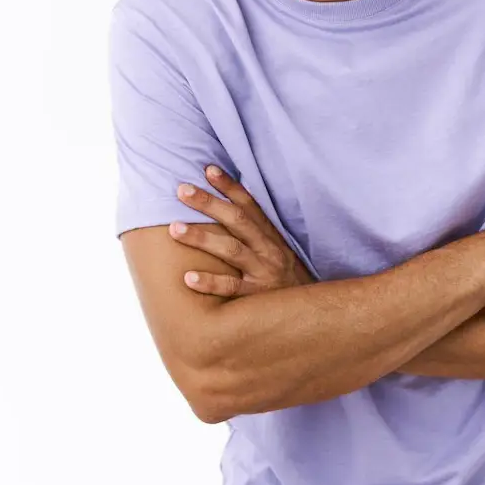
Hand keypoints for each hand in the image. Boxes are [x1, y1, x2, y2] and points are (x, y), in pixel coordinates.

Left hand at [172, 165, 314, 296]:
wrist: (310, 315)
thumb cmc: (285, 283)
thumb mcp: (278, 253)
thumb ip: (257, 235)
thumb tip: (228, 212)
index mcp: (271, 237)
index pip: (249, 205)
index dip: (230, 186)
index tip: (208, 169)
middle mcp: (268, 250)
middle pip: (237, 220)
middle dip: (209, 203)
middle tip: (182, 190)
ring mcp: (263, 272)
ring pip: (231, 250)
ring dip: (202, 237)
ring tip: (174, 228)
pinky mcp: (258, 298)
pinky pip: (232, 289)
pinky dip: (211, 282)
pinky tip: (188, 278)